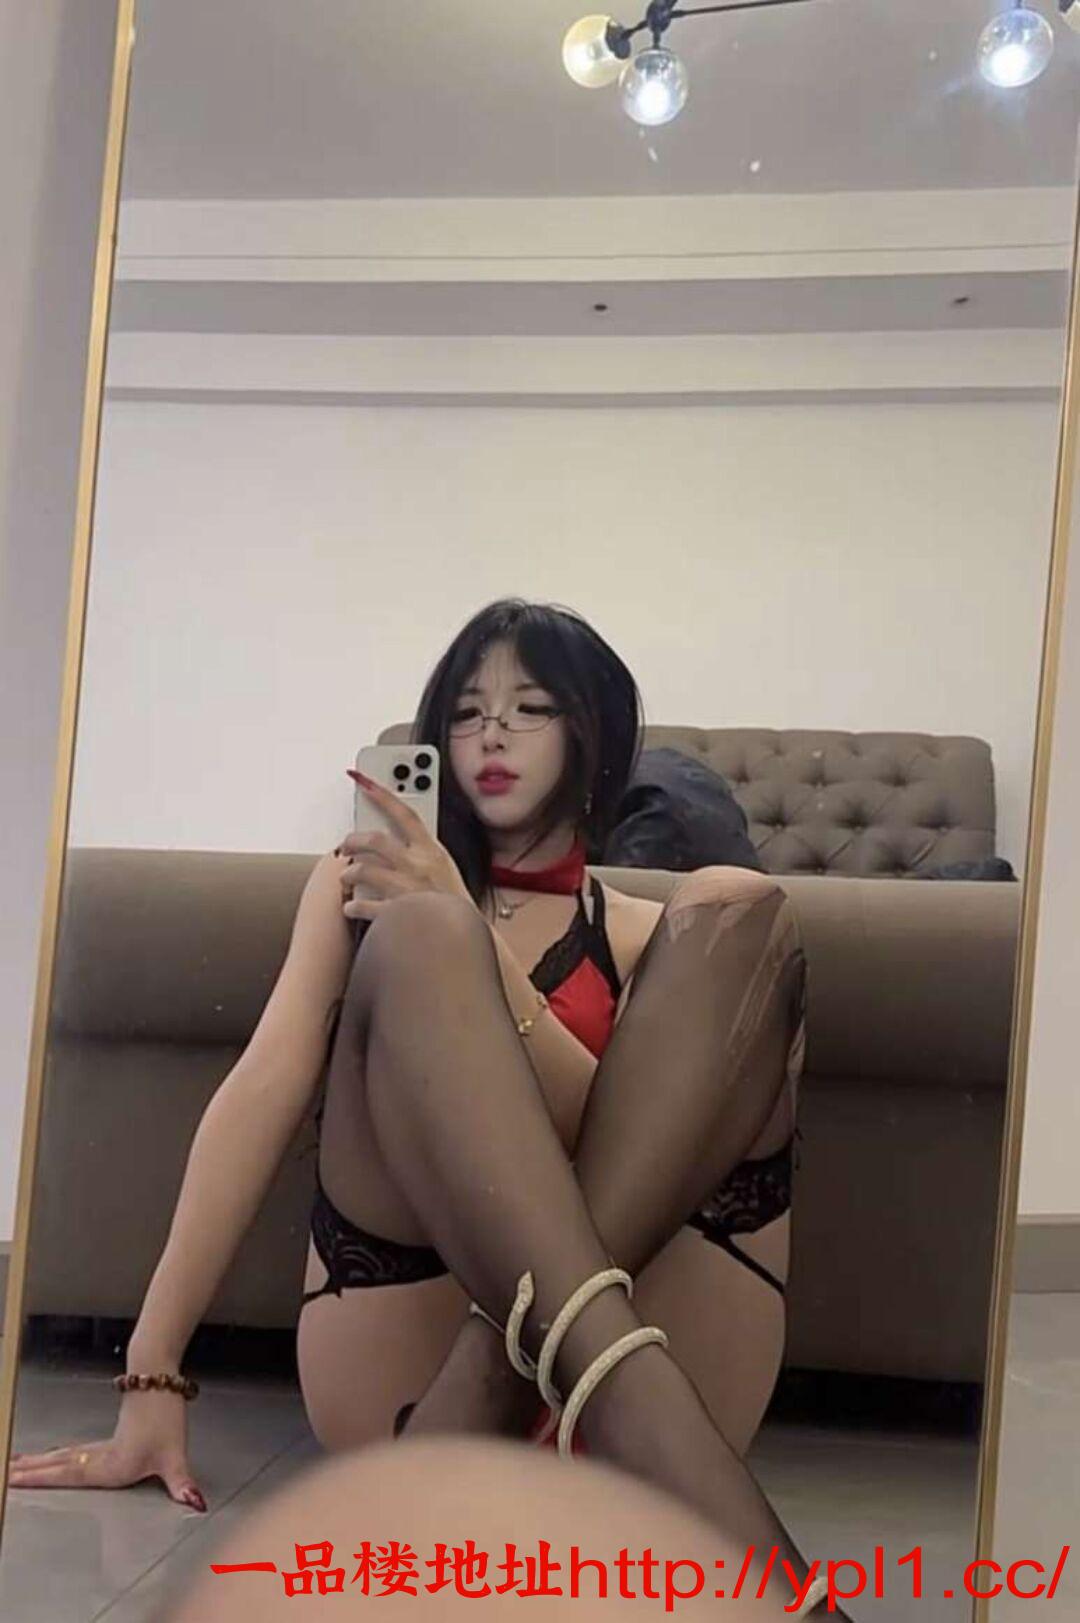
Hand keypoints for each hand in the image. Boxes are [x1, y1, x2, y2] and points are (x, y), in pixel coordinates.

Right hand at [7, 1388, 205, 1508]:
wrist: (158, 1378)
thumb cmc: (165, 1416)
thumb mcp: (175, 1454)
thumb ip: (181, 1483)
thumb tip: (195, 1505)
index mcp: (111, 1466)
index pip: (70, 1476)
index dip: (42, 1480)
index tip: (14, 1480)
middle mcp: (101, 1458)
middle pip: (60, 1466)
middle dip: (32, 1473)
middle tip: (5, 1475)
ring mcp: (103, 1447)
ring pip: (64, 1458)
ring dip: (40, 1464)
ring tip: (16, 1467)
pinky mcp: (109, 1438)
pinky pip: (74, 1451)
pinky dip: (57, 1457)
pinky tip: (51, 1457)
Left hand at [337, 770, 471, 920]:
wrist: (463, 941)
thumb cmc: (454, 908)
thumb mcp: (445, 870)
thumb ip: (422, 853)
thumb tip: (393, 840)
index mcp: (433, 852)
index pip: (406, 812)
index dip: (382, 793)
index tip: (362, 779)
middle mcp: (419, 867)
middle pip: (376, 840)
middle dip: (354, 840)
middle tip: (346, 845)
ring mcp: (407, 890)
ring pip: (363, 870)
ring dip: (349, 874)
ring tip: (347, 878)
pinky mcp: (397, 915)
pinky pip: (363, 905)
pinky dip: (352, 906)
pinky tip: (351, 908)